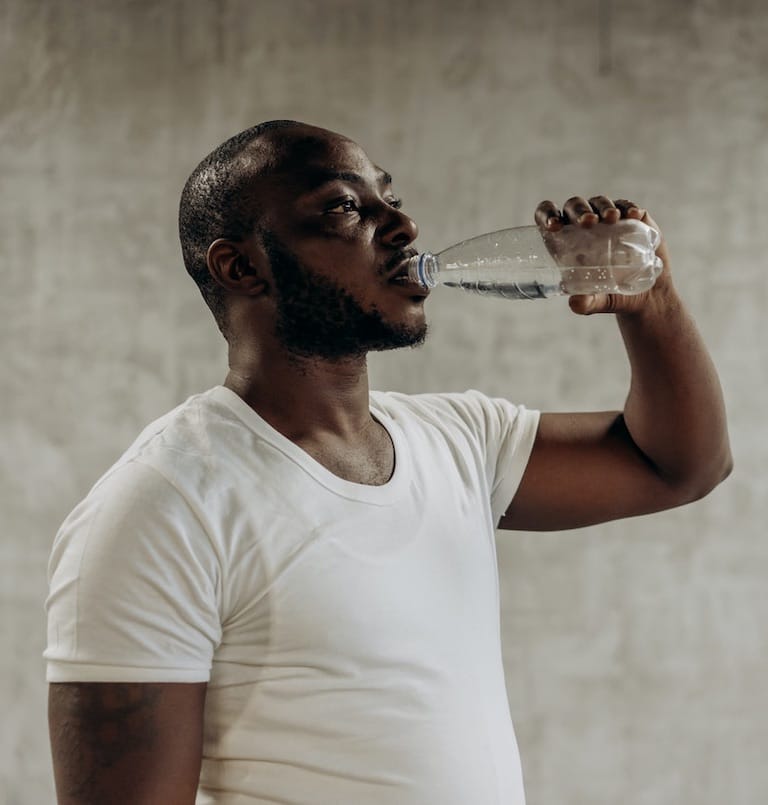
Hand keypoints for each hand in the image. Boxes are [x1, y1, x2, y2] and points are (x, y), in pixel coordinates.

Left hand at [534, 195, 670, 314]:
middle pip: (573, 206)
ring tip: (612, 218)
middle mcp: (583, 227)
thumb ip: (586, 303)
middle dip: (579, 210)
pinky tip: (634, 215)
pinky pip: (626, 205)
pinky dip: (629, 207)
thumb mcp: (597, 302)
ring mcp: (607, 220)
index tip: (554, 226)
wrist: (646, 296)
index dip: (547, 215)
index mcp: (565, 243)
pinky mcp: (631, 219)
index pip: (548, 218)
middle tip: (588, 222)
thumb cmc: (612, 296)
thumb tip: (576, 303)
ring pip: (598, 202)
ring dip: (603, 206)